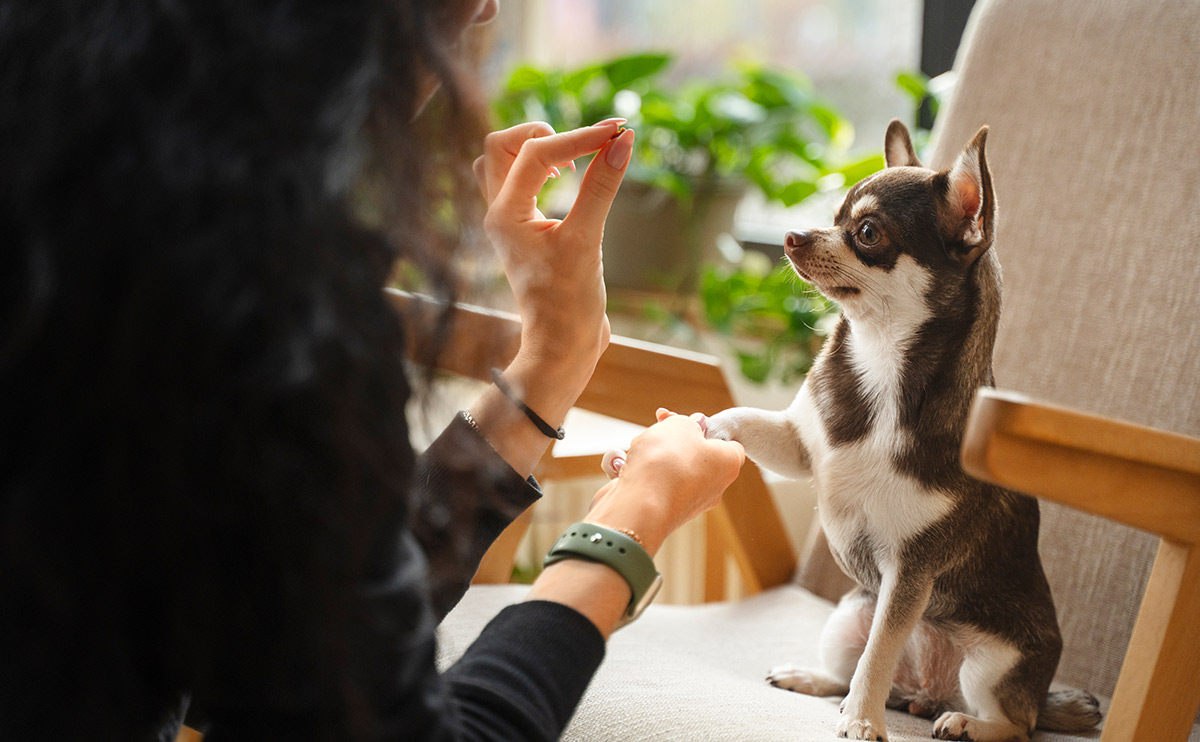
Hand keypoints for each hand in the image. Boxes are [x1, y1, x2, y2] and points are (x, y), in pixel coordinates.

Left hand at [474, 120, 633, 391]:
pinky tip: (571, 179)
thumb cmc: (570, 302)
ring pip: (503, 162)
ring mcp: (508, 222)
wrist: (562, 347)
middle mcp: (498, 213)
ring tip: (572, 161)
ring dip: (536, 149)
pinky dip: (541, 170)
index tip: (618, 132)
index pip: (536, 152)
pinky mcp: (524, 230)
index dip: (579, 137)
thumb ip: (601, 187)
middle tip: (584, 146)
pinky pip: (518, 183)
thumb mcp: (588, 240)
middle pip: (501, 145)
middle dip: (543, 134)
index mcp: (504, 215)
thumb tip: (623, 140)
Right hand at [587, 409, 745, 554]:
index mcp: (728, 465)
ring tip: (639, 449)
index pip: (728, 442)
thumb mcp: (681, 425)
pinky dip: (637, 472)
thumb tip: (693, 426)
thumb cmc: (666, 462)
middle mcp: (712, 487)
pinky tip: (625, 467)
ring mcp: (686, 501)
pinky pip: (650, 483)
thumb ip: (688, 422)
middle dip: (673, 438)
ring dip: (651, 454)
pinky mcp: (660, 510)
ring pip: (668, 467)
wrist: (638, 505)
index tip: (688, 421)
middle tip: (659, 426)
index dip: (707, 427)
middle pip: (694, 454)